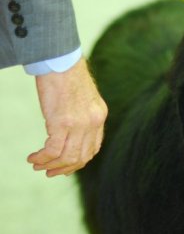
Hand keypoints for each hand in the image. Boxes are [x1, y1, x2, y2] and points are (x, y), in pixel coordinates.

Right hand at [29, 57, 107, 176]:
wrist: (60, 61)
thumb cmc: (66, 77)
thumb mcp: (83, 98)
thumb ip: (82, 115)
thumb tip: (71, 132)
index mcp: (99, 116)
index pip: (93, 147)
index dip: (79, 160)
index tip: (66, 165)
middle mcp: (93, 122)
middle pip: (81, 156)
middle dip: (64, 168)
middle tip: (49, 171)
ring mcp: (79, 123)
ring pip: (67, 157)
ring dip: (50, 165)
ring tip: (37, 165)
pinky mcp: (62, 122)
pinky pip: (53, 150)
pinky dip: (42, 157)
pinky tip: (33, 157)